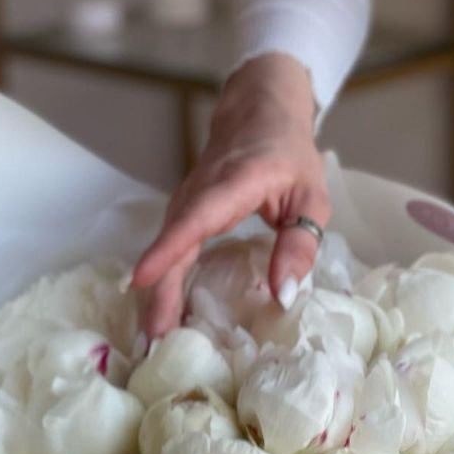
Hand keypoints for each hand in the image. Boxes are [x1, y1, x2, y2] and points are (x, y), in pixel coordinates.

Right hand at [132, 52, 327, 338]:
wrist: (260, 111)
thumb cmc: (290, 155)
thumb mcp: (311, 198)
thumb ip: (300, 243)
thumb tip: (284, 295)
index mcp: (234, 183)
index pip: (195, 217)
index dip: (168, 250)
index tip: (141, 280)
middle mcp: (200, 191)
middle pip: (172, 243)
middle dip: (158, 292)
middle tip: (152, 342)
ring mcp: (187, 200)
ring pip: (166, 249)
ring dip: (157, 293)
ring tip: (153, 340)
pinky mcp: (185, 213)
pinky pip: (171, 250)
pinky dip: (164, 281)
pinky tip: (164, 314)